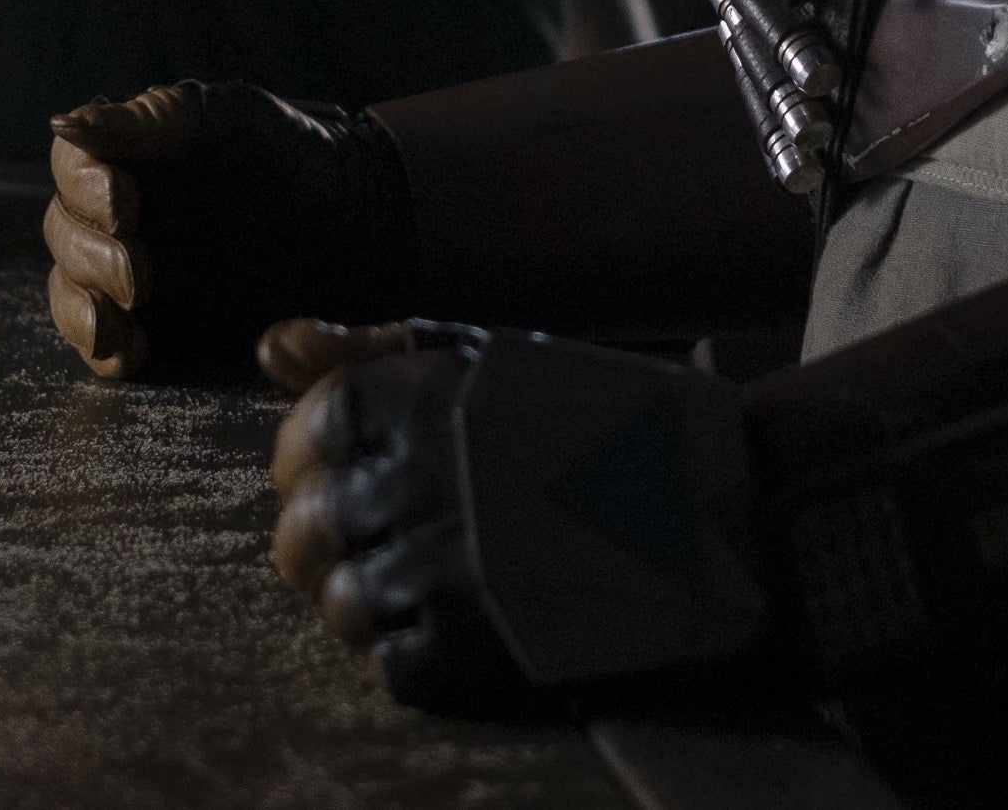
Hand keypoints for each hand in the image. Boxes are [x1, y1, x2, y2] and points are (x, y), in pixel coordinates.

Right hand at [40, 81, 415, 381]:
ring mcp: (129, 269)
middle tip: (140, 272)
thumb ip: (149, 121)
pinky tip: (127, 352)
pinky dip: (103, 347)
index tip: (124, 203)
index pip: (71, 167)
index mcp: (127, 154)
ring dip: (83, 305)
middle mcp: (116, 212)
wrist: (353, 222)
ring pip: (71, 287)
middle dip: (92, 254)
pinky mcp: (151, 324)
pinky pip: (103, 340)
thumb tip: (63, 123)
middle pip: (64, 231)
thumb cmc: (289, 153)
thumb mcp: (226, 120)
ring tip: (121, 316)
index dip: (85, 186)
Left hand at [266, 326, 773, 715]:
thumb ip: (378, 349)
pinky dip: (413, 648)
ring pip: (341, 602)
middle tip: (381, 533)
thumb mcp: (501, 361)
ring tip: (426, 580)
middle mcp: (426, 480)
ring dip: (368, 596)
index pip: (312, 427)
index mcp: (430, 398)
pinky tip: (462, 620)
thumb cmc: (617, 425)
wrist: (738, 518)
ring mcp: (449, 572)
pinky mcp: (477, 651)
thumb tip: (270, 345)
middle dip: (326, 533)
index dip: (313, 452)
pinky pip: (395, 663)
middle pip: (306, 525)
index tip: (342, 467)